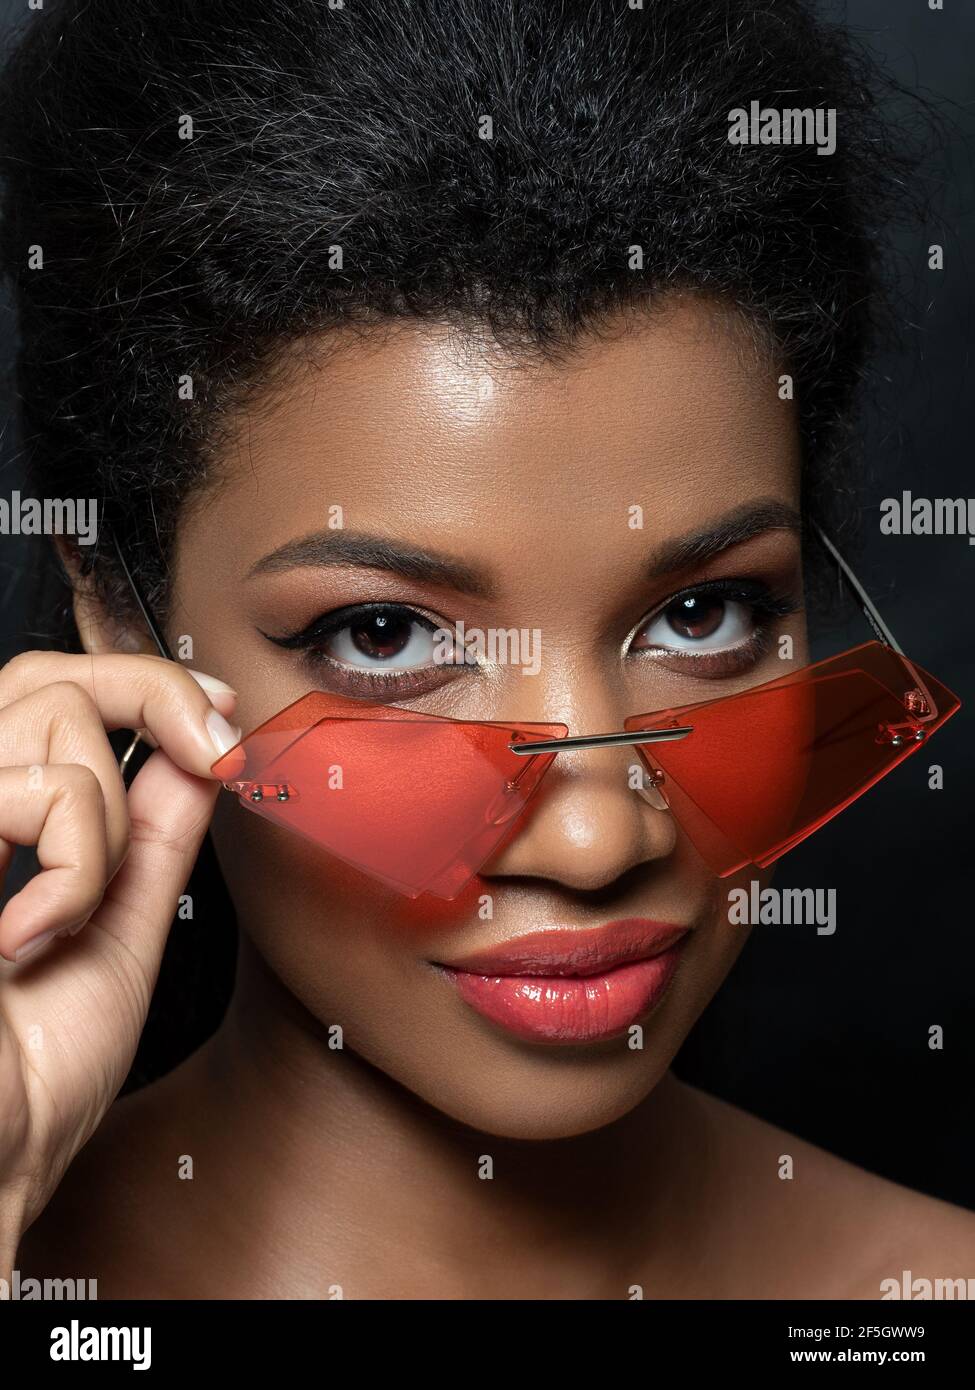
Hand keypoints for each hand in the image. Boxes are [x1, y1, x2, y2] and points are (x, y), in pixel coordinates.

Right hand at [0, 651, 238, 1261]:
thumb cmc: (33, 1078)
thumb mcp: (117, 928)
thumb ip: (150, 832)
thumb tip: (199, 744)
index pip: (40, 686)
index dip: (136, 677)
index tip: (216, 714)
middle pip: (41, 673)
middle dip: (148, 701)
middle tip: (213, 753)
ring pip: (57, 719)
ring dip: (107, 829)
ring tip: (69, 915)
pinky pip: (47, 795)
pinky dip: (77, 871)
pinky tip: (23, 941)